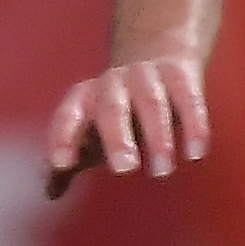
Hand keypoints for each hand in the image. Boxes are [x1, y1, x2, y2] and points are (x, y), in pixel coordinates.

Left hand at [44, 53, 208, 200]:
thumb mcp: (89, 133)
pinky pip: (188, 99)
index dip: (63, 137)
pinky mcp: (180, 75)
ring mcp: (147, 76)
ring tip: (162, 170)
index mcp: (85, 99)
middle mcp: (113, 84)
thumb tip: (49, 192)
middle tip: (124, 169)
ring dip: (158, 137)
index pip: (68, 115)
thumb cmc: (115, 112)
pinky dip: (193, 126)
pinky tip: (195, 154)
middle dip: (117, 137)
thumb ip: (68, 165)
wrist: (155, 53)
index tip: (62, 163)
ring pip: (152, 103)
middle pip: (112, 108)